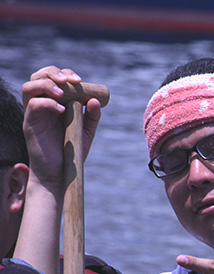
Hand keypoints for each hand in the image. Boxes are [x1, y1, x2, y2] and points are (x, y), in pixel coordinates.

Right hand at [22, 66, 101, 187]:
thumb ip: (92, 116)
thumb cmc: (71, 151)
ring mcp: (33, 114)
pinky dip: (47, 103)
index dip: (64, 73)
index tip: (80, 80)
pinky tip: (61, 110)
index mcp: (54, 102)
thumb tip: (95, 100)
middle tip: (70, 81)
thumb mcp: (86, 132)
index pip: (53, 78)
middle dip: (53, 72)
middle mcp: (41, 105)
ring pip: (29, 87)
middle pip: (38, 76)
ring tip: (63, 93)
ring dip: (46, 84)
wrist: (61, 172)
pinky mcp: (29, 124)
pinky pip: (32, 105)